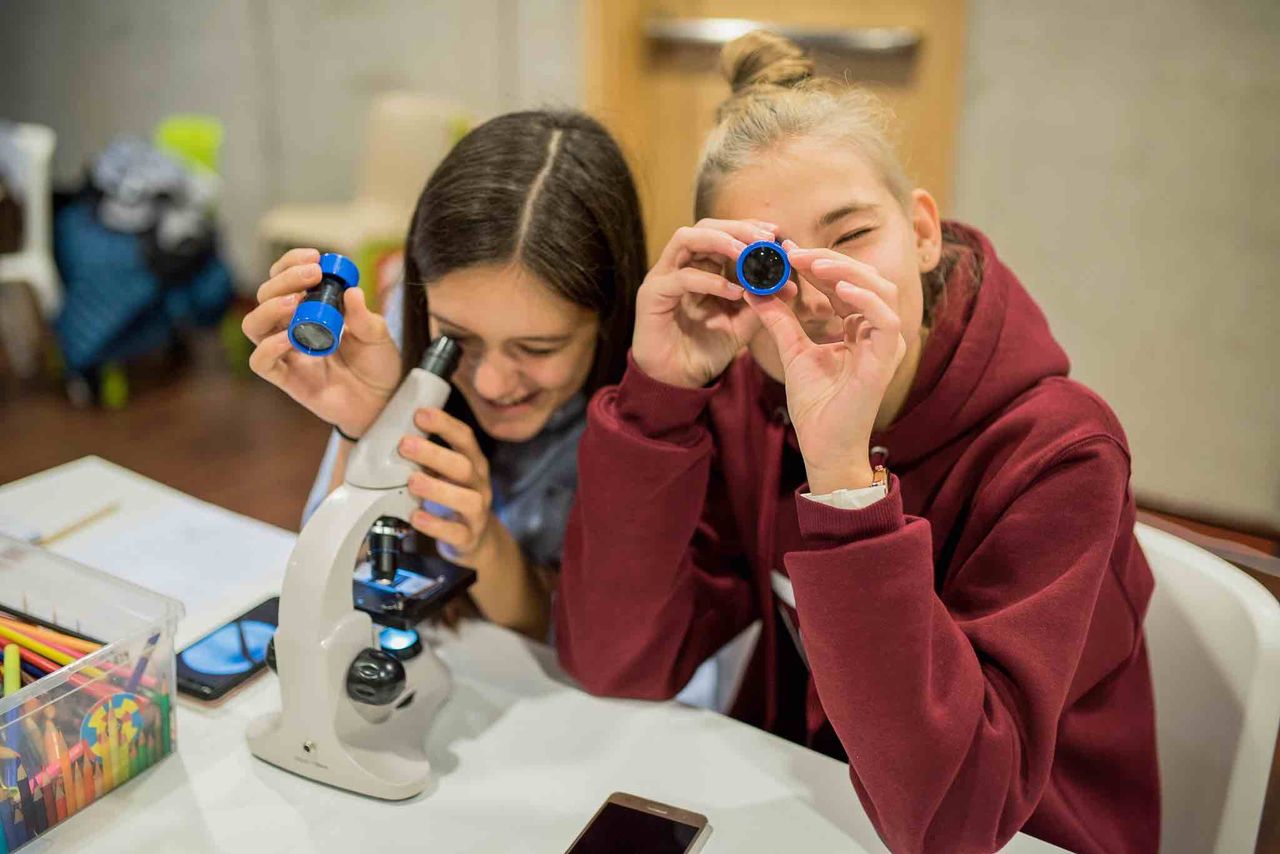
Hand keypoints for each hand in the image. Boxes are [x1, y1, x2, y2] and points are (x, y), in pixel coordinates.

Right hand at [243, 248, 401, 436]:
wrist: (384, 403)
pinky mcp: (288, 379)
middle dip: (284, 280)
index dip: (290, 264)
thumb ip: (363, 316)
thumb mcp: (377, 335)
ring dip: (269, 308)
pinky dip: (269, 347)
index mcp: (311, 311)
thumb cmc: (377, 365)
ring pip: (254, 325)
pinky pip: (261, 362)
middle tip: (312, 275)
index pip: (285, 280)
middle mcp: (293, 328)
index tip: (314, 258)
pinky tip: (290, 338)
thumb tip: (352, 291)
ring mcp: (288, 353)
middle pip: (265, 296)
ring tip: (295, 303)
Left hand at [399, 407, 507, 567]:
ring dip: (438, 489)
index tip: (420, 414)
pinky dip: (435, 524)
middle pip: (464, 465)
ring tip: (412, 482)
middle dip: (434, 454)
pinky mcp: (469, 538)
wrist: (476, 540)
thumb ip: (426, 458)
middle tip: (405, 445)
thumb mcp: (445, 474)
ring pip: (467, 499)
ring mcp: (477, 513)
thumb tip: (387, 436)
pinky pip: (457, 533)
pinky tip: (416, 517)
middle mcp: (479, 485)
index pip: (465, 438)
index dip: (445, 424)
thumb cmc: (452, 498)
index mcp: (473, 463)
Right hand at [632, 219, 779, 387]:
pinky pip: (681, 278)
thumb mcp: (742, 323)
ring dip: (720, 242)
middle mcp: (678, 265)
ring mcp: (662, 277)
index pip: (722, 232)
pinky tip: (733, 292)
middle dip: (737, 229)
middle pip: (705, 227)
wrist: (679, 381)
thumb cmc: (707, 348)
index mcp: (700, 266)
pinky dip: (710, 281)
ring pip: (686, 239)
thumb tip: (790, 286)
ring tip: (746, 254)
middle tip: (765, 240)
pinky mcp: (651, 295)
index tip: (775, 233)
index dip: (747, 228)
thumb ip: (762, 302)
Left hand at [746, 244, 906, 493]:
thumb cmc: (815, 404)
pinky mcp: (886, 358)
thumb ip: (779, 319)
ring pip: (880, 289)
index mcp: (859, 327)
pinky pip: (885, 318)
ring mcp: (885, 343)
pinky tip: (838, 288)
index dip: (819, 263)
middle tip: (795, 252)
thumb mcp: (792, 350)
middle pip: (865, 278)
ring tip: (813, 263)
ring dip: (847, 271)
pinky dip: (864, 299)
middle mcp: (877, 330)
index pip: (844, 283)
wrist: (823, 444)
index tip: (787, 250)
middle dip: (831, 260)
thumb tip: (754, 288)